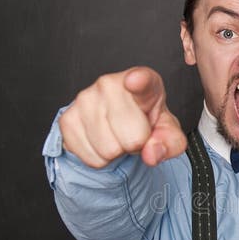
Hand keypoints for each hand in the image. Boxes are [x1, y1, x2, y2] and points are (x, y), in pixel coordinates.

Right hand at [59, 66, 186, 167]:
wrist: (118, 124)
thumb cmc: (146, 122)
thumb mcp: (168, 133)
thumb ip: (170, 143)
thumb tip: (151, 154)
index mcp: (143, 81)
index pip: (141, 81)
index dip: (138, 82)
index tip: (135, 81)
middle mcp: (110, 83)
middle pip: (131, 138)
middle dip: (135, 145)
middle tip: (133, 133)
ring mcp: (85, 98)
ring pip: (108, 151)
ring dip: (117, 152)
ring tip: (118, 136)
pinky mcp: (67, 118)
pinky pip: (91, 157)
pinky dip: (99, 158)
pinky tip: (102, 141)